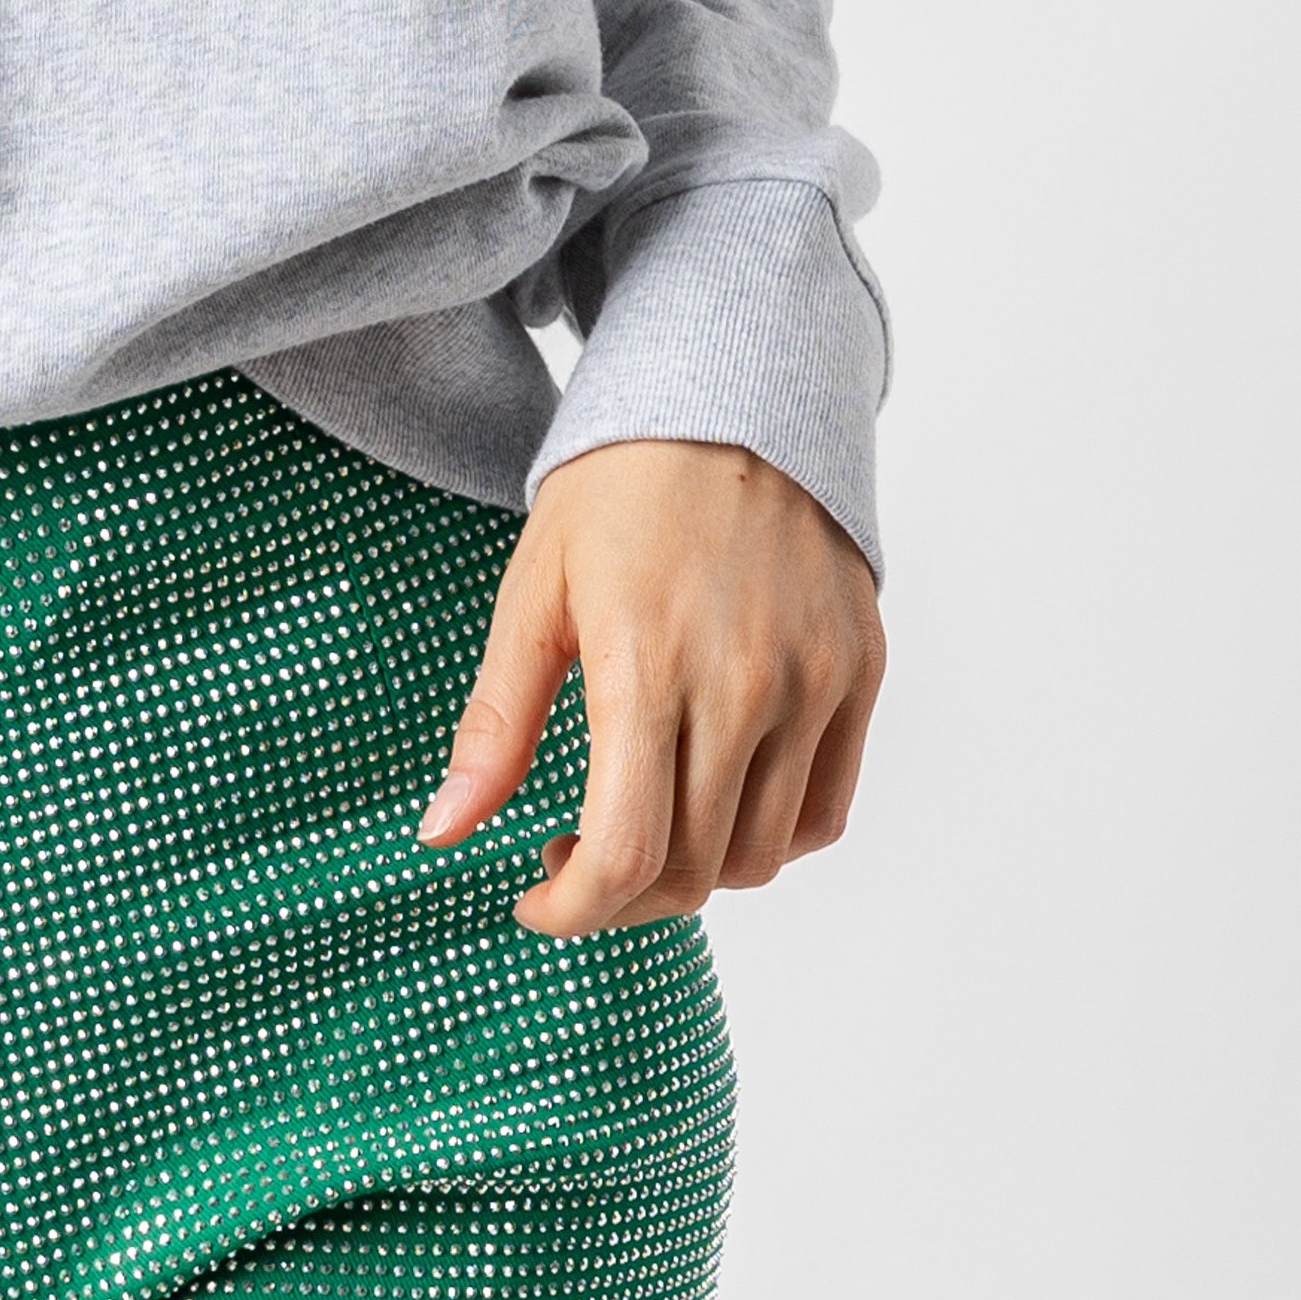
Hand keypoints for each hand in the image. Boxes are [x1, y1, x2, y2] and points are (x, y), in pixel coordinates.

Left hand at [415, 436, 883, 930]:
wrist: (730, 389)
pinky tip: (714, 796)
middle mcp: (745, 683)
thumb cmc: (615, 488)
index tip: (534, 898)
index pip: (626, 854)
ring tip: (642, 821)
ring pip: (764, 855)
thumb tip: (441, 833)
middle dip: (620, 896)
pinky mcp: (859, 671)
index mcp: (647, 665)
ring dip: (695, 872)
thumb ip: (494, 726)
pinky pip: (826, 809)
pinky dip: (771, 835)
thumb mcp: (531, 593)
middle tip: (573, 857)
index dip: (572, 910)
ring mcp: (815, 681)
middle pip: (694, 870)